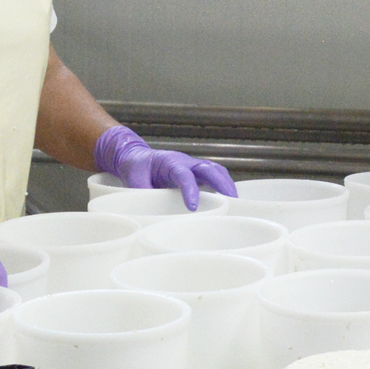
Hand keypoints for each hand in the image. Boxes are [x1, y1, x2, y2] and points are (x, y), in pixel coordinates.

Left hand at [95, 125, 236, 210]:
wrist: (136, 157)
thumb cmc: (136, 167)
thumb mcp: (133, 179)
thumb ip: (141, 192)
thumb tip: (150, 211)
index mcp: (169, 161)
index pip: (184, 175)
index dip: (190, 190)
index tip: (192, 207)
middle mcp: (184, 161)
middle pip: (208, 168)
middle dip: (222, 183)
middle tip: (232, 200)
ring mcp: (192, 166)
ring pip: (215, 170)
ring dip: (227, 183)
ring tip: (236, 202)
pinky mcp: (195, 173)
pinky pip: (214, 176)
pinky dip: (224, 185)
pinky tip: (229, 200)